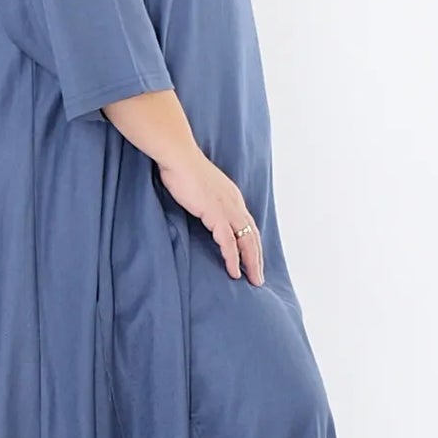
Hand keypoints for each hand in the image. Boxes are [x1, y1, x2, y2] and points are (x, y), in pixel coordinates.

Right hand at [155, 151, 264, 283]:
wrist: (178, 156)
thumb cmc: (182, 167)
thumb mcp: (199, 185)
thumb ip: (205, 198)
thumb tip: (201, 207)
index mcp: (232, 196)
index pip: (248, 224)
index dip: (252, 243)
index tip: (253, 259)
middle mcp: (235, 203)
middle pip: (253, 235)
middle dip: (257, 258)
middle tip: (259, 277)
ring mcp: (227, 208)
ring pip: (247, 241)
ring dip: (252, 262)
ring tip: (253, 280)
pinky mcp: (216, 214)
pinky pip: (228, 242)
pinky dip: (233, 258)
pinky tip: (234, 272)